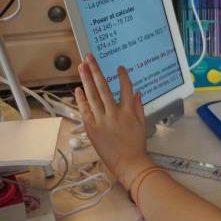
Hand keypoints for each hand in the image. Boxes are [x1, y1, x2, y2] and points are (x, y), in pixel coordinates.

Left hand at [74, 54, 153, 189]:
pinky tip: (78, 89)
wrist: (128, 163)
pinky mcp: (92, 128)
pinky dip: (81, 99)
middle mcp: (114, 113)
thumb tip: (137, 93)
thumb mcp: (142, 124)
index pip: (126, 88)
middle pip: (103, 87)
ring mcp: (102, 120)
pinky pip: (85, 110)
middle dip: (96, 71)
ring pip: (92, 96)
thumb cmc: (136, 145)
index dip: (122, 76)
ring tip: (81, 67)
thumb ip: (138, 107)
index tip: (119, 67)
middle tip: (90, 58)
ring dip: (86, 80)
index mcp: (128, 111)